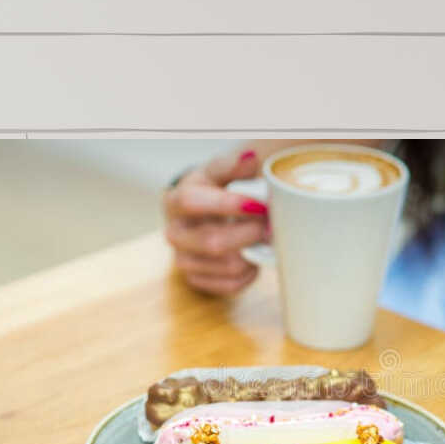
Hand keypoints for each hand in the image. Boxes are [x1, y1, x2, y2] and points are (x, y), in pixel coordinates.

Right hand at [164, 148, 268, 296]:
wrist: (199, 219)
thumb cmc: (211, 192)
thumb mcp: (217, 173)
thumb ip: (232, 165)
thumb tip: (250, 158)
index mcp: (176, 201)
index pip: (193, 203)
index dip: (228, 204)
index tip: (260, 204)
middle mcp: (174, 233)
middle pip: (213, 241)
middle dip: (249, 233)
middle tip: (270, 225)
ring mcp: (183, 261)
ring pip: (227, 266)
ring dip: (253, 254)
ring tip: (264, 240)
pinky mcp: (197, 281)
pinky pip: (231, 285)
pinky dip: (250, 274)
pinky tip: (253, 258)